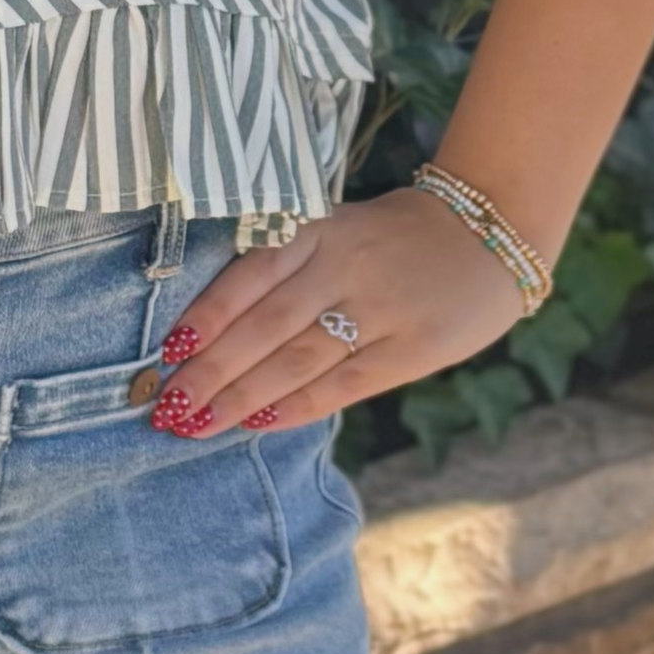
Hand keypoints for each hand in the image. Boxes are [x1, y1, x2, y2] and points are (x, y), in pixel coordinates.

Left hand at [144, 189, 528, 436]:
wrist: (485, 234)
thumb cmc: (392, 238)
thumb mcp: (337, 229)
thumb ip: (287, 269)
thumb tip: (214, 330)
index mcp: (318, 230)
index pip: (250, 276)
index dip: (207, 315)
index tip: (168, 352)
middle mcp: (342, 266)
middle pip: (264, 325)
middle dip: (211, 370)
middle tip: (167, 406)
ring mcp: (378, 309)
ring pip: (297, 359)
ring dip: (242, 397)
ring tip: (198, 423)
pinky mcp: (412, 348)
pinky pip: (343, 384)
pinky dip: (297, 406)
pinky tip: (261, 423)